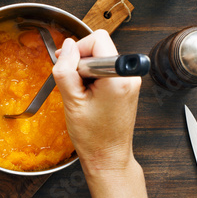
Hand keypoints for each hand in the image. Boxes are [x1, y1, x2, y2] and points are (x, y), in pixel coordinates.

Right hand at [52, 30, 141, 170]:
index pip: (97, 39)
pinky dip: (92, 78)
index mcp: (118, 77)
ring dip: (85, 71)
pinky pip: (105, 70)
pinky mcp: (126, 86)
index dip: (77, 51)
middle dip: (81, 62)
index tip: (69, 69)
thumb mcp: (71, 101)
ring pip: (101, 58)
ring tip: (82, 94)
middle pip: (100, 46)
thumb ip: (66, 69)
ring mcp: (130, 81)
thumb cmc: (93, 137)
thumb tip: (66, 46)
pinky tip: (88, 96)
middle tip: (74, 85)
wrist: (108, 158)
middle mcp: (129, 76)